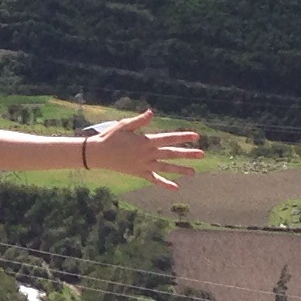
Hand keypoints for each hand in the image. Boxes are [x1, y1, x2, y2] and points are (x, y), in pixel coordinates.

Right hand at [84, 111, 203, 190]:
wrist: (98, 154)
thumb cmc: (110, 137)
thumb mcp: (124, 125)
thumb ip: (140, 121)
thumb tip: (152, 112)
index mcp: (146, 141)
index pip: (169, 138)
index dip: (183, 137)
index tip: (196, 136)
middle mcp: (147, 154)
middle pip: (171, 154)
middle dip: (187, 154)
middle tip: (202, 154)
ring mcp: (144, 165)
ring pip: (165, 168)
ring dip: (180, 170)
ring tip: (194, 172)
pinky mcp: (139, 173)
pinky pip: (154, 179)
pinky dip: (164, 183)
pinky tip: (175, 187)